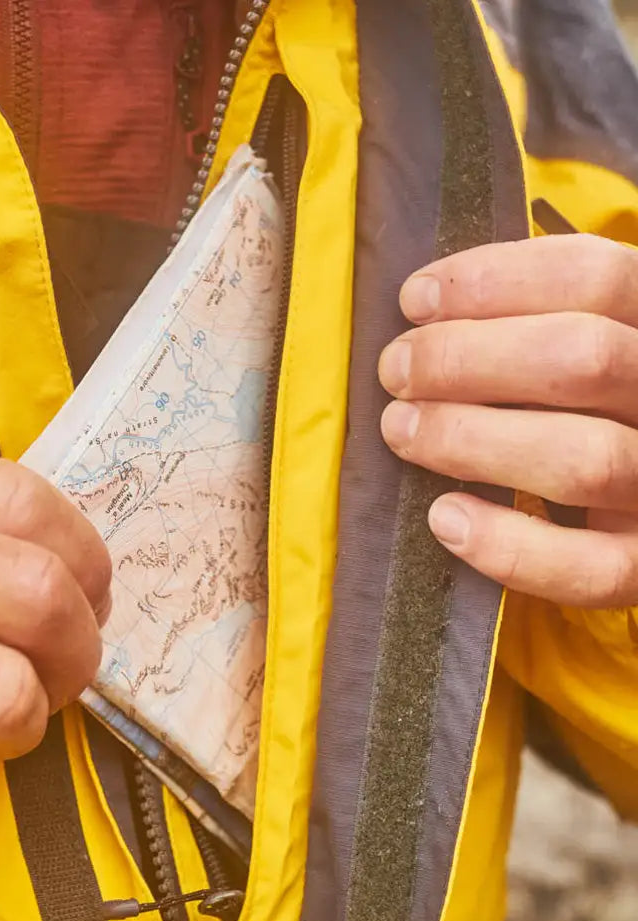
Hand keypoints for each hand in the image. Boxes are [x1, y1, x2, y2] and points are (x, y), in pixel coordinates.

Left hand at [378, 234, 637, 607]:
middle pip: (583, 360)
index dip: (496, 281)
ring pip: (584, 460)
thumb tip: (426, 312)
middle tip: (396, 369)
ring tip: (400, 429)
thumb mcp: (594, 349)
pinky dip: (509, 546)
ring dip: (471, 440)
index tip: (415, 299)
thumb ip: (539, 326)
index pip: (598, 278)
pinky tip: (444, 517)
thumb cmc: (596, 412)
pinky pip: (587, 569)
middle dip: (465, 358)